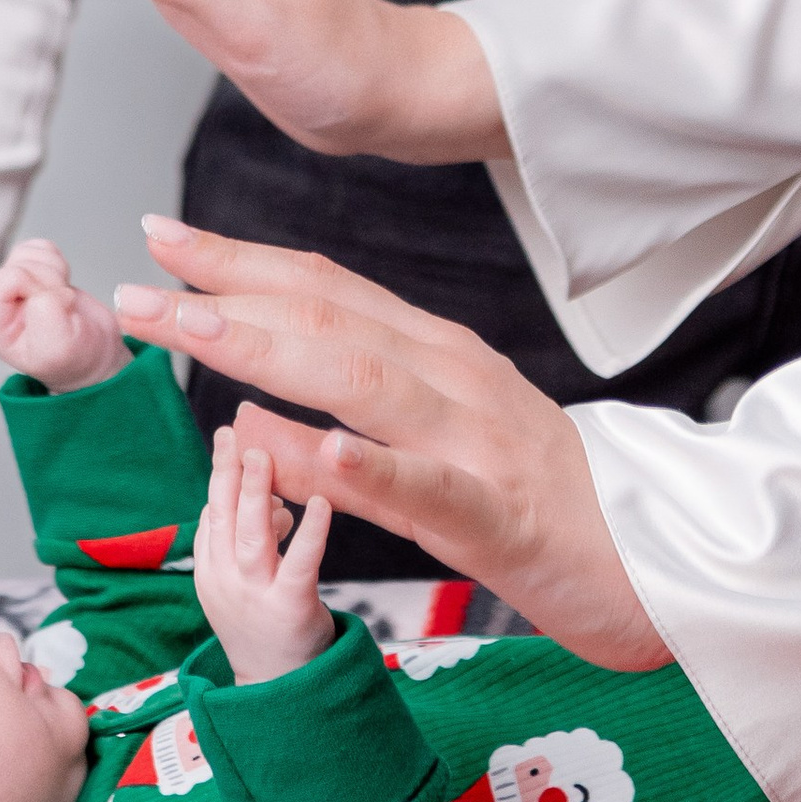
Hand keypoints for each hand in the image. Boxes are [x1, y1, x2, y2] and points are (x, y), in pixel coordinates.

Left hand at [0, 237, 126, 389]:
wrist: (97, 354)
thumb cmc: (75, 360)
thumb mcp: (59, 349)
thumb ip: (45, 317)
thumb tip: (43, 289)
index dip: (26, 285)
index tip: (51, 303)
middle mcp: (5, 306)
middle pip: (13, 267)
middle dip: (45, 277)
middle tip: (63, 303)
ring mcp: (21, 288)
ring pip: (26, 254)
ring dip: (53, 269)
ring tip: (64, 296)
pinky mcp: (38, 273)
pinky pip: (40, 248)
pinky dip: (57, 260)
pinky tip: (63, 284)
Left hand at [115, 218, 671, 673]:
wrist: (664, 561)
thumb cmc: (546, 506)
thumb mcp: (438, 455)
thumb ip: (348, 430)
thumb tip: (250, 411)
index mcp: (441, 358)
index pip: (326, 292)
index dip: (240, 262)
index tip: (162, 240)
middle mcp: (456, 380)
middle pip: (327, 320)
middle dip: (223, 297)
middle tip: (136, 285)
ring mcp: (479, 443)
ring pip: (362, 383)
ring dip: (264, 353)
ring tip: (187, 332)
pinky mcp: (501, 516)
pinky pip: (426, 486)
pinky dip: (364, 463)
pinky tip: (309, 448)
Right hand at [192, 422, 333, 682]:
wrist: (279, 691)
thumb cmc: (265, 624)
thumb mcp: (240, 584)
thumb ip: (249, 540)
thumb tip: (271, 497)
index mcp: (210, 573)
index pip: (211, 515)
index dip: (220, 475)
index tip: (228, 437)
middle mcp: (226, 583)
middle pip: (224, 519)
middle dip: (229, 473)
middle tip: (239, 435)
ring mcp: (256, 597)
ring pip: (251, 537)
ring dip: (257, 494)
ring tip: (265, 456)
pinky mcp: (291, 610)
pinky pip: (300, 565)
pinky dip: (310, 533)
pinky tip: (321, 504)